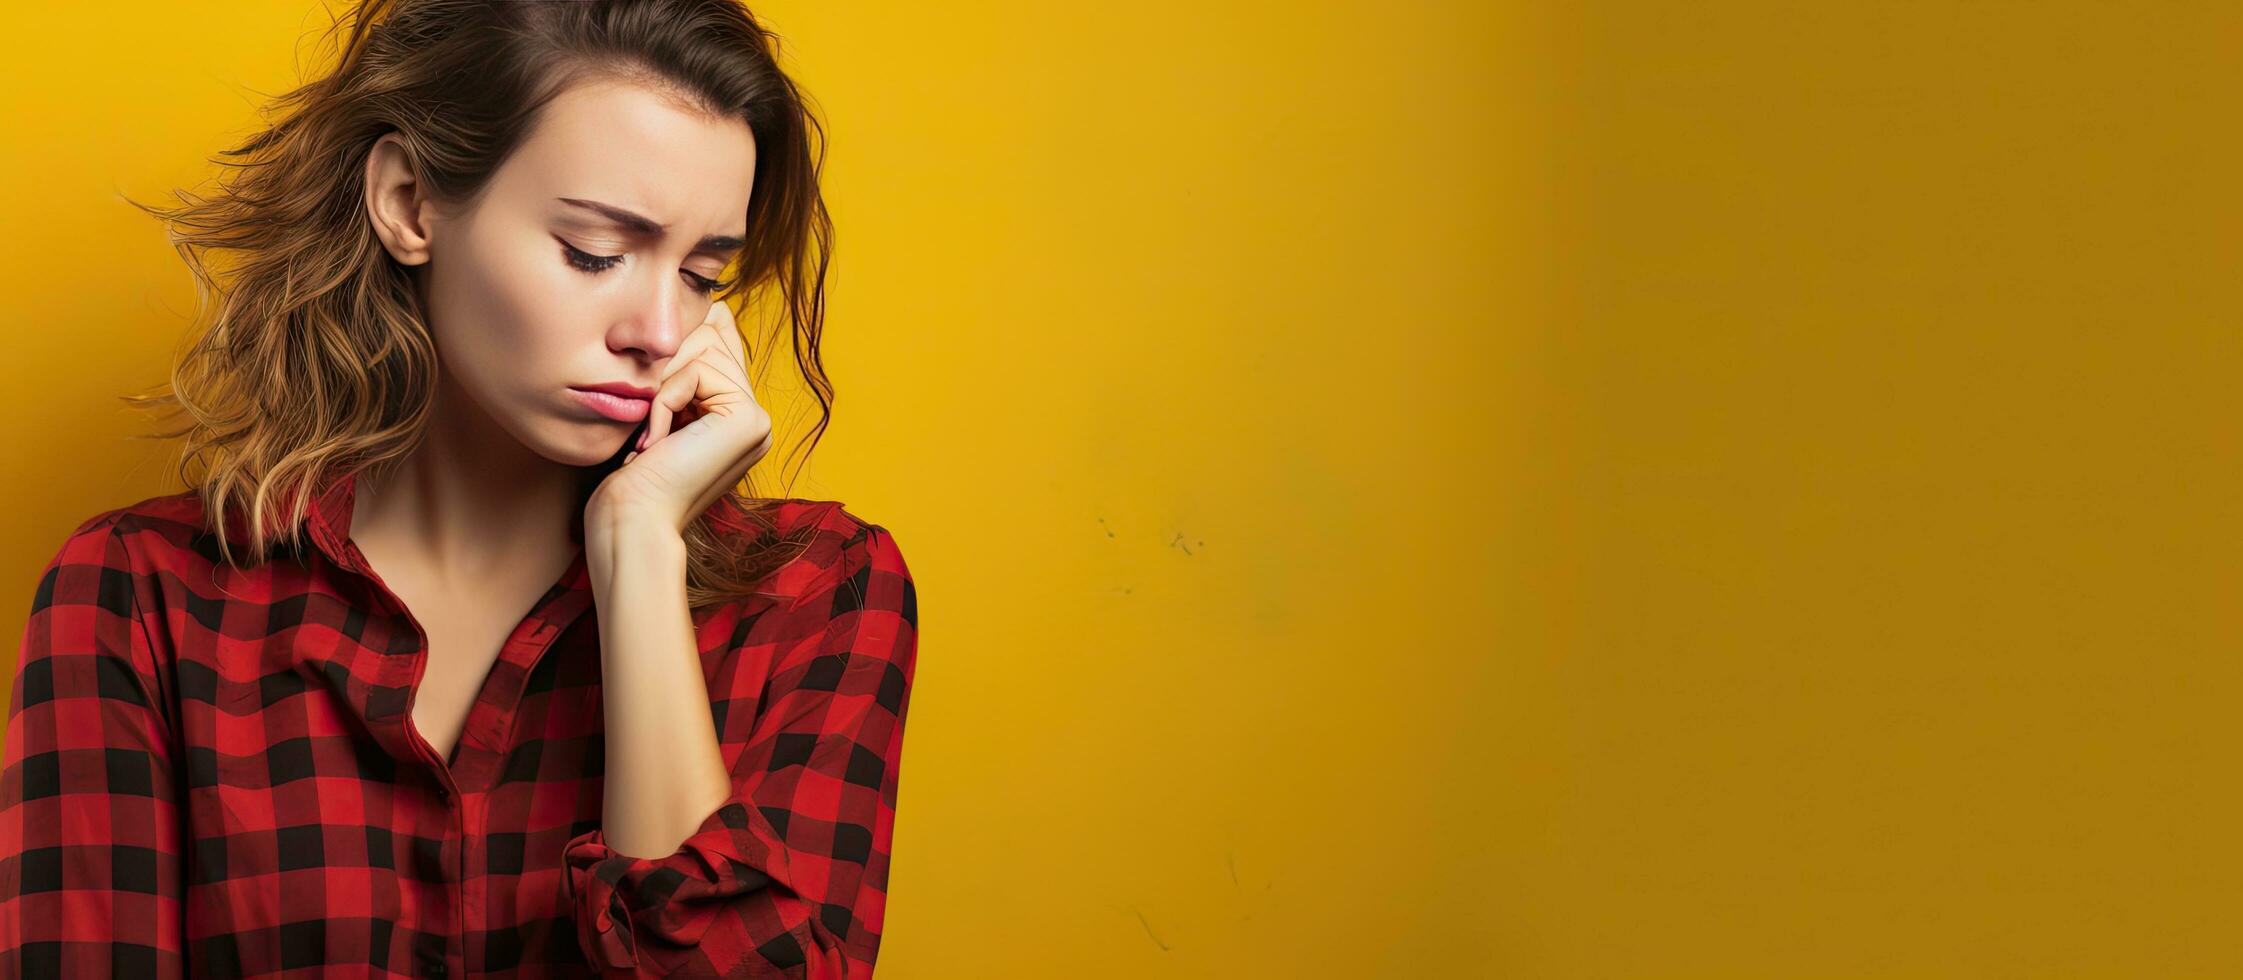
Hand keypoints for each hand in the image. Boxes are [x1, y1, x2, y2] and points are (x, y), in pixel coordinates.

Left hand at [587, 299, 773, 535]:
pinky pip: (697, 371)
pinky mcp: (749, 419)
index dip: (682, 344)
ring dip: (662, 385)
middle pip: (712, 337)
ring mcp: (757, 419)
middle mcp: (754, 417)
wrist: (633, 521)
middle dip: (666, 363)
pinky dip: (664, 400)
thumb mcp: (658, 410)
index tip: (651, 391)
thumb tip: (706, 308)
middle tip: (645, 415)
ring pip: (704, 349)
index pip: (721, 339)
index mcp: (736, 416)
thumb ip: (681, 369)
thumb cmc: (632, 476)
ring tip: (650, 433)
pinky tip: (655, 443)